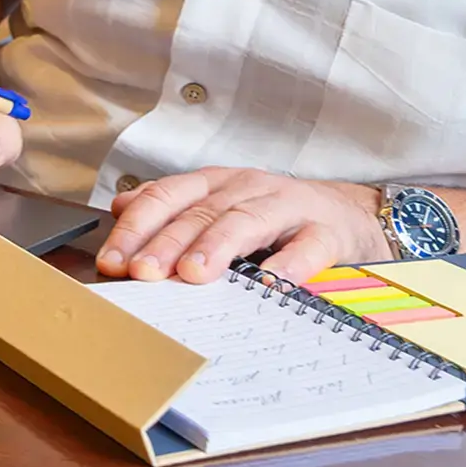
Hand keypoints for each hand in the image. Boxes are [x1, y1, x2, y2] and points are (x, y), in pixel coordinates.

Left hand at [94, 168, 386, 284]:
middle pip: (200, 212)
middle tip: (143, 272)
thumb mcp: (221, 205)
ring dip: (217, 246)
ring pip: (246, 221)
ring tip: (195, 273)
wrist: (352, 216)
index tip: (113, 261)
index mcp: (217, 183)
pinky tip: (271, 283)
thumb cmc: (277, 219)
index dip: (137, 228)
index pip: (168, 198)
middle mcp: (248, 188)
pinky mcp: (327, 232)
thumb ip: (174, 208)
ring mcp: (289, 207)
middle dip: (167, 242)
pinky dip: (290, 264)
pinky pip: (308, 248)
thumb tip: (120, 209)